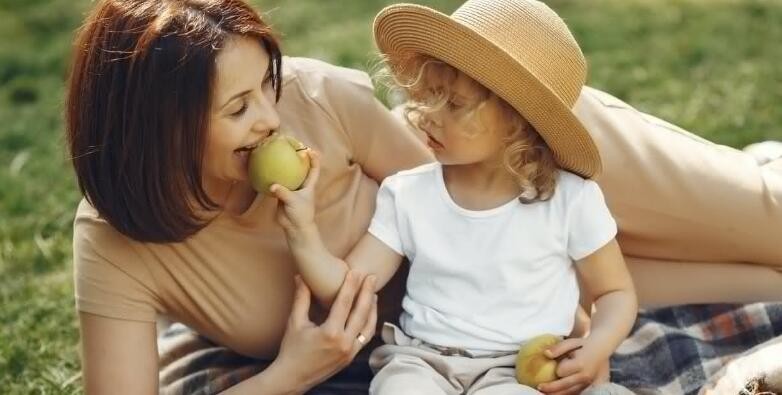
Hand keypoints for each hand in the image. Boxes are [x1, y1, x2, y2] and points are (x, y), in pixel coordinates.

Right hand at [270, 149, 320, 232]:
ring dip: (284, 168)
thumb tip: (273, 185)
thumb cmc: (301, 213)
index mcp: (308, 185)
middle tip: (292, 148)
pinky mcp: (282, 194)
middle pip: (301, 169)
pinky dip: (273, 178)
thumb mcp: (293, 201)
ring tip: (278, 157)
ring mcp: (291, 189)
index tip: (310, 149)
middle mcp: (300, 185)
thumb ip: (283, 192)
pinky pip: (277, 184)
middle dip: (298, 159)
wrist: (295, 227)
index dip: (314, 159)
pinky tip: (266, 172)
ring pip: (288, 176)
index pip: (314, 169)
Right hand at [272, 271, 377, 392]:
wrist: (293, 377)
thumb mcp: (295, 322)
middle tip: (372, 277)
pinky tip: (369, 313)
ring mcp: (350, 352)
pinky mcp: (351, 357)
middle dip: (367, 293)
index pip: (344, 303)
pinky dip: (369, 324)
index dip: (351, 285)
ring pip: (368, 327)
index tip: (356, 271)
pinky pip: (365, 338)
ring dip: (372, 308)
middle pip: (361, 313)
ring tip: (373, 293)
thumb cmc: (292, 350)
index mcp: (330, 333)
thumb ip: (301, 298)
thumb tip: (301, 276)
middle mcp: (344, 343)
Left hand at [537, 338, 605, 394]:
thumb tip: (545, 354)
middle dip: (550, 388)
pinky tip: (556, 393)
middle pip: (564, 386)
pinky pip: (575, 393)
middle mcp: (585, 376)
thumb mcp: (571, 342)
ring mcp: (588, 384)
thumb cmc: (583, 344)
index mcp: (580, 364)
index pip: (561, 371)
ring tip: (545, 393)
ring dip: (556, 394)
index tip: (553, 366)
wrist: (601, 350)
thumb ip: (558, 348)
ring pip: (570, 393)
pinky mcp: (589, 388)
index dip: (555, 370)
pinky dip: (565, 394)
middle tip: (539, 387)